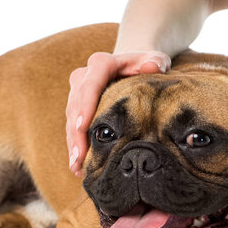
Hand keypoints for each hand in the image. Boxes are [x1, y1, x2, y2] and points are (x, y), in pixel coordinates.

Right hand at [66, 51, 170, 175]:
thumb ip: (156, 61)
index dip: (85, 106)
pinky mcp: (77, 109)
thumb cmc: (146, 66)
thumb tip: (152, 66)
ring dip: (74, 144)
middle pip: (75, 107)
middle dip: (76, 134)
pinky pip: (73, 129)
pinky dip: (76, 147)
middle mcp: (83, 77)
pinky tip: (78, 167)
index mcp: (100, 64)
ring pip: (71, 121)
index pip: (89, 84)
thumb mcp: (155, 60)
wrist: (131, 68)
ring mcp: (77, 94)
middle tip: (79, 157)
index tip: (83, 126)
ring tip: (77, 166)